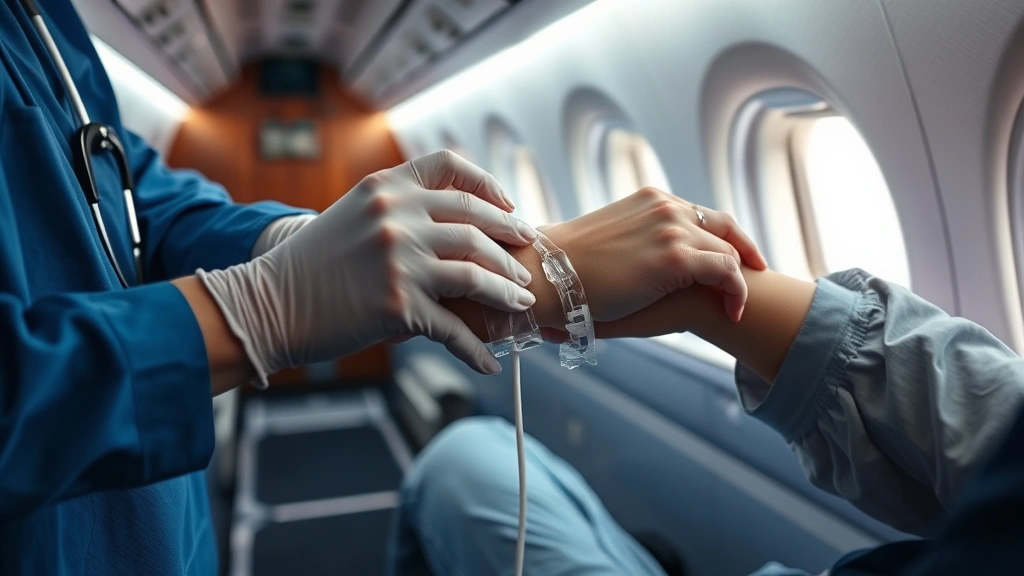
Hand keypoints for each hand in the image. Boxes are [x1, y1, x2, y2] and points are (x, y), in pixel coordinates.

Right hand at [200, 151, 539, 380]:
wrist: (267, 306)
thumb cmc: (311, 265)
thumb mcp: (353, 215)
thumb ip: (397, 207)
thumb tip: (452, 219)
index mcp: (386, 187)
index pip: (451, 167)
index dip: (488, 185)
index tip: (509, 207)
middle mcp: (396, 216)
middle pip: (475, 222)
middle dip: (510, 241)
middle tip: (527, 256)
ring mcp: (399, 261)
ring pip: (476, 274)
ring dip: (505, 291)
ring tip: (521, 302)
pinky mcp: (398, 306)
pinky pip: (454, 329)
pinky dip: (476, 349)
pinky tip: (489, 362)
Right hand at [516, 187, 766, 328]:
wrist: (550, 274)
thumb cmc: (570, 267)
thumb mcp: (612, 241)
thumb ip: (639, 240)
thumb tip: (646, 263)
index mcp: (651, 200)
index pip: (700, 213)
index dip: (721, 236)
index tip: (731, 255)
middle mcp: (666, 207)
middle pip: (724, 225)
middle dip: (743, 249)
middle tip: (755, 270)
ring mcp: (673, 230)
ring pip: (726, 251)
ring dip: (737, 279)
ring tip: (735, 304)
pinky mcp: (677, 258)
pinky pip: (725, 273)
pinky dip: (734, 292)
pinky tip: (731, 311)